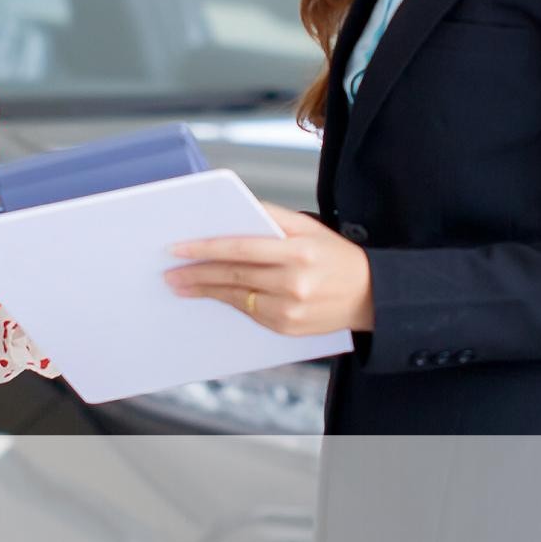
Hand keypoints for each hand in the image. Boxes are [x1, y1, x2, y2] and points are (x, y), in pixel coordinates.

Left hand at [165, 208, 372, 335]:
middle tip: (169, 271)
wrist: (371, 295)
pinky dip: (230, 302)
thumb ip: (272, 218)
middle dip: (197, 273)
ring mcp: (290, 310)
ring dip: (205, 291)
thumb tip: (233, 213)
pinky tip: (212, 295)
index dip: (205, 248)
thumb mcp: (310, 228)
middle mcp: (294, 282)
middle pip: (233, 275)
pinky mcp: (287, 328)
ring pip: (236, 297)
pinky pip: (250, 313)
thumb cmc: (336, 256)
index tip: (177, 248)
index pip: (241, 248)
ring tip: (181, 284)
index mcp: (298, 251)